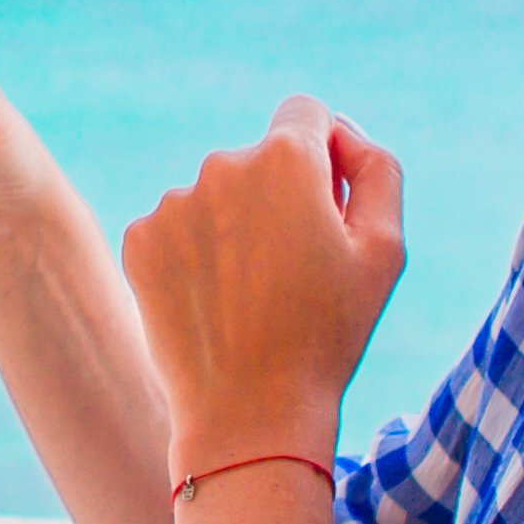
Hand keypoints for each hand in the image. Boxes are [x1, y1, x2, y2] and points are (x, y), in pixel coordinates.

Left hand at [118, 99, 405, 485]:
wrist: (250, 410)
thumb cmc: (328, 332)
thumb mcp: (384, 249)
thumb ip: (376, 169)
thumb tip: (341, 134)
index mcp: (286, 159)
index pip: (307, 113)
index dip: (325, 157)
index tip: (326, 208)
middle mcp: (222, 164)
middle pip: (260, 159)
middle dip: (280, 197)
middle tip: (295, 271)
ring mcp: (173, 202)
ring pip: (217, 196)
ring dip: (235, 227)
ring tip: (252, 297)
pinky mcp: (139, 239)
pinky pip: (178, 228)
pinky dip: (196, 256)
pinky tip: (213, 304)